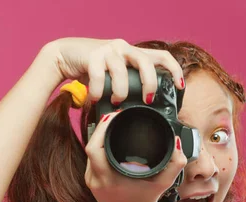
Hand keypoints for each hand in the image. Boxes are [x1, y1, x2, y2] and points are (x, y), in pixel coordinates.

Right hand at [43, 37, 183, 104]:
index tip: (180, 86)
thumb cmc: (93, 70)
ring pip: (122, 72)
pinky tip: (95, 99)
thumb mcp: (115, 77)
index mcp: (134, 55)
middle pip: (145, 62)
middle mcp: (124, 49)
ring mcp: (108, 50)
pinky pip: (98, 76)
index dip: (174, 70)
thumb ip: (128, 86)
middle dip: (149, 84)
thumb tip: (142, 109)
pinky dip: (98, 92)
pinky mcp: (92, 55)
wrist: (65, 55)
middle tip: (146, 100)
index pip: (161, 56)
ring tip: (116, 101)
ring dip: (120, 91)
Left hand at [84, 110, 186, 201]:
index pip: (95, 146)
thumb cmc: (147, 201)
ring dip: (98, 139)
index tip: (114, 115)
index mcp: (109, 177)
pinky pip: (91, 162)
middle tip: (113, 117)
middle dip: (100, 128)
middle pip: (90, 146)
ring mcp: (92, 182)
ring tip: (111, 127)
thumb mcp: (164, 182)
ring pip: (89, 154)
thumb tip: (176, 142)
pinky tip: (107, 144)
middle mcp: (97, 180)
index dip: (102, 127)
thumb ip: (176, 162)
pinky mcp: (91, 184)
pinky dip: (98, 151)